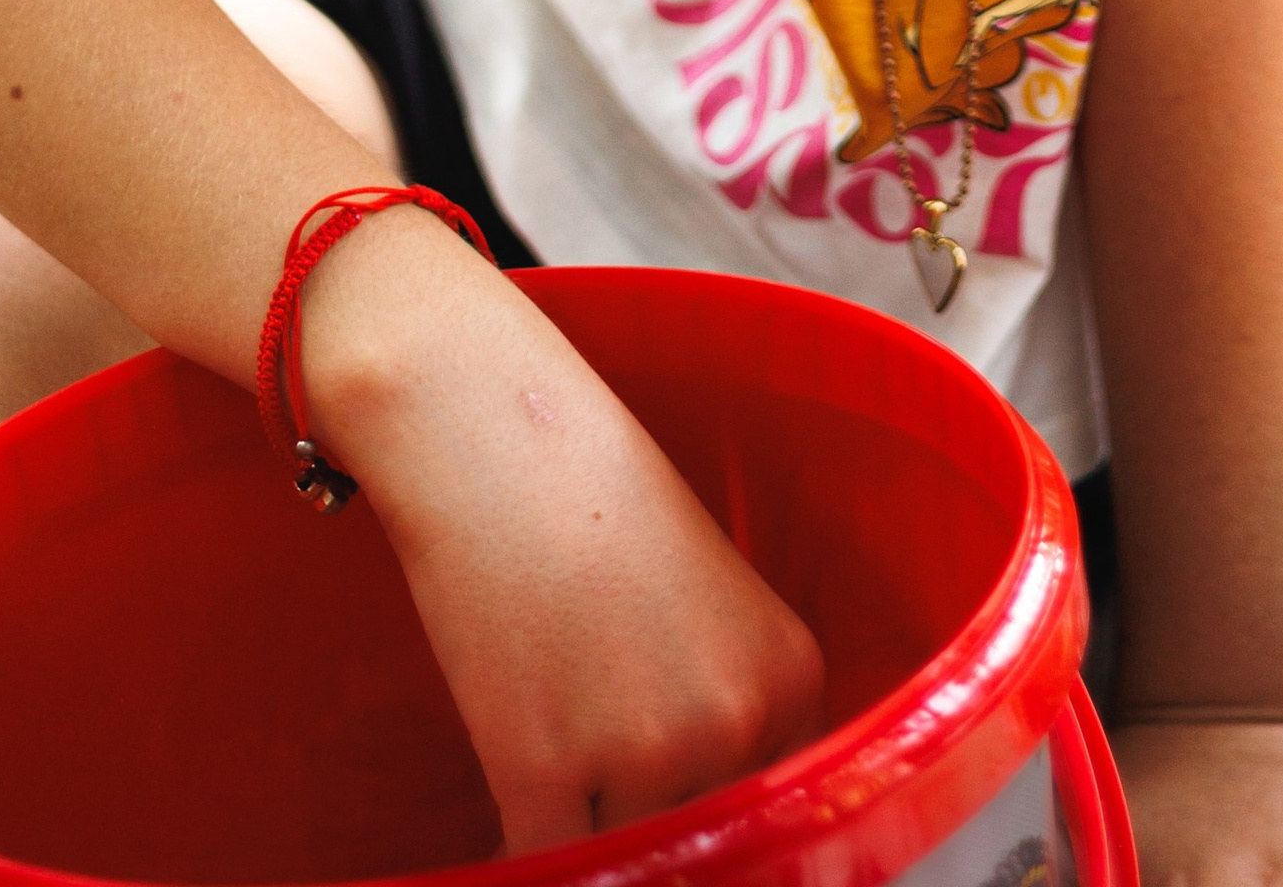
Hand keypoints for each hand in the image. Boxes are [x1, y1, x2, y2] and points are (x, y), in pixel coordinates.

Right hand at [305, 219, 826, 850]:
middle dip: (648, 807)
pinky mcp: (544, 772)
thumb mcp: (704, 595)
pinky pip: (544, 856)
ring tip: (554, 730)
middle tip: (601, 747)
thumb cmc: (590, 495)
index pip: (768, 804)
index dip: (708, 800)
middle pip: (695, 835)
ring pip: (619, 848)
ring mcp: (645, 752)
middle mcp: (735, 721)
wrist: (492, 437)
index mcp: (790, 674)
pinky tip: (517, 788)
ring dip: (584, 812)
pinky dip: (527, 838)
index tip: (674, 795)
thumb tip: (704, 809)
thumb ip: (721, 697)